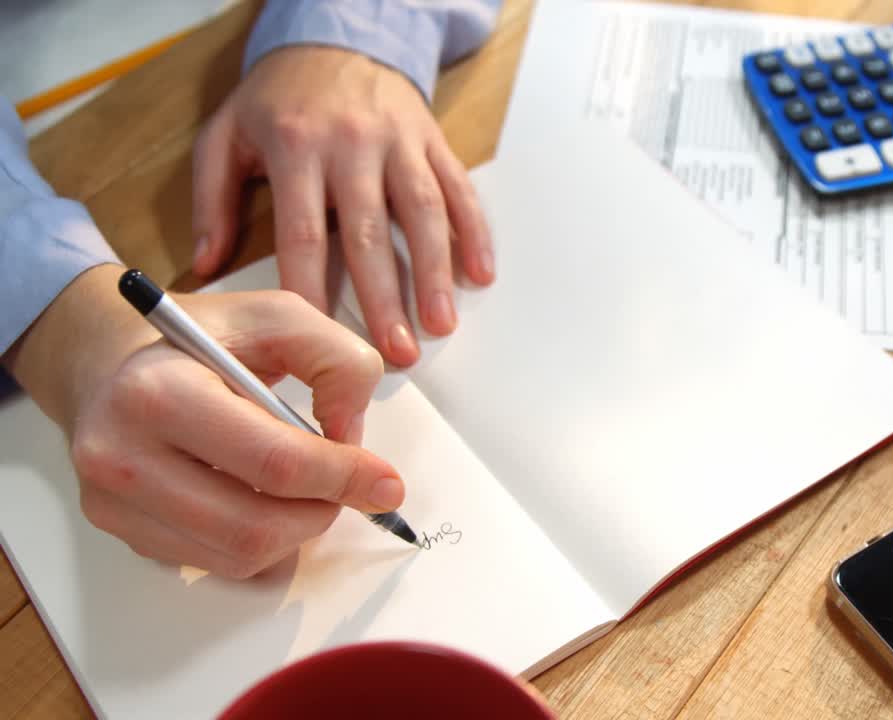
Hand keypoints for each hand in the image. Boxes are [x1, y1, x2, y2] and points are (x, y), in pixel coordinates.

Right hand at [4, 266, 403, 578]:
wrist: (109, 359)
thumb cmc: (201, 338)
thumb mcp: (278, 316)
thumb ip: (337, 361)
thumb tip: (351, 437)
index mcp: (158, 391)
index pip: (272, 461)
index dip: (342, 478)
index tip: (386, 484)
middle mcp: (122, 455)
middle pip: (254, 525)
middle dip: (322, 512)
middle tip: (346, 487)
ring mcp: (113, 503)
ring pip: (238, 557)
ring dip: (295, 532)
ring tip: (305, 488)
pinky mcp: (121, 533)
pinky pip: (214, 564)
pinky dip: (259, 542)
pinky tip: (261, 498)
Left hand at [191, 46, 494, 366]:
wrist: (335, 37)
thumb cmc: (280, 97)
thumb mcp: (226, 134)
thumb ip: (211, 199)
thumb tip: (205, 265)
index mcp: (295, 147)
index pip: (303, 232)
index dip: (313, 289)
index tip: (321, 337)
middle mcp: (351, 144)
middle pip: (369, 233)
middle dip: (385, 299)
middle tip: (395, 352)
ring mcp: (398, 142)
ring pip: (422, 213)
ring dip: (435, 273)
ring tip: (440, 324)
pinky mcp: (431, 140)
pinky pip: (457, 188)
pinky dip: (474, 232)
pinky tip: (480, 272)